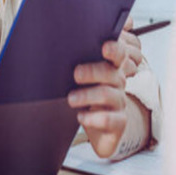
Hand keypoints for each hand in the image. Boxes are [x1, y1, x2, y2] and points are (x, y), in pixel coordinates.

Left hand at [68, 16, 142, 157]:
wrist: (95, 127)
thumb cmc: (85, 97)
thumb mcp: (80, 79)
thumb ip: (76, 63)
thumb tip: (55, 48)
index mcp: (110, 68)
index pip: (118, 54)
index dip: (115, 49)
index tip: (104, 47)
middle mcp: (118, 82)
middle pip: (111, 72)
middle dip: (93, 71)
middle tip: (75, 74)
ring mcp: (119, 102)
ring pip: (107, 94)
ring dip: (88, 95)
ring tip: (71, 99)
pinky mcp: (119, 122)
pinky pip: (110, 119)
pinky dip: (94, 118)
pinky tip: (81, 117)